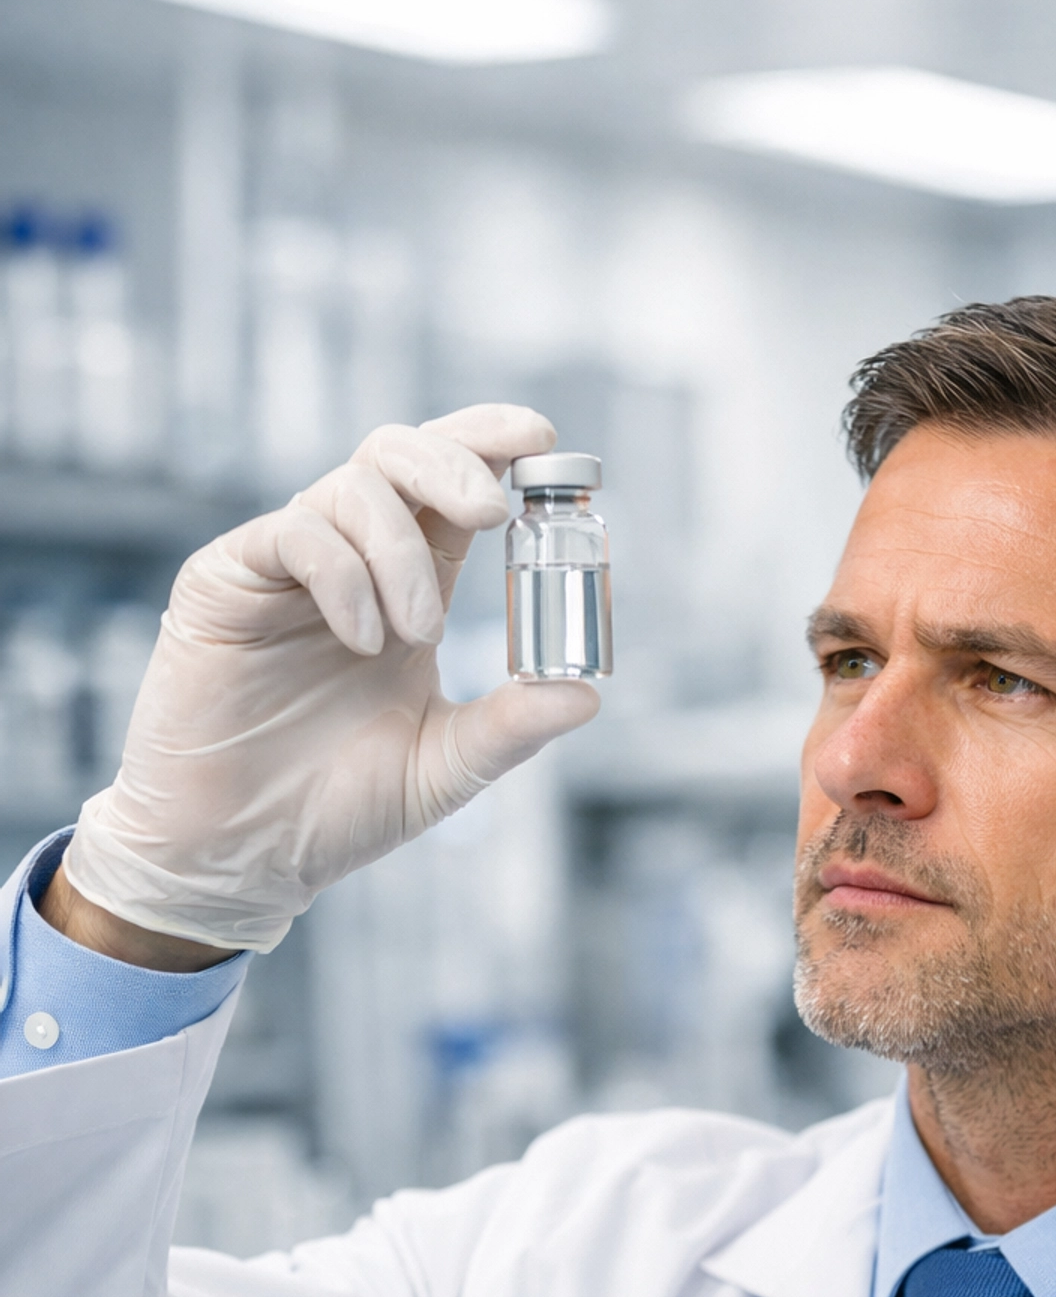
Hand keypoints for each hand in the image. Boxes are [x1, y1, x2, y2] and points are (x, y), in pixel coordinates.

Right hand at [61, 405, 598, 955]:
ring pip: (353, 487)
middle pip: (400, 456)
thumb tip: (587, 693)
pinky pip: (294, 534)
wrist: (243, 854)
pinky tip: (363, 639)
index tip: (542, 442)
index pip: (453, 490)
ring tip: (418, 634)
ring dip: (403, 551)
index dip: (493, 448)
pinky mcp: (226, 581)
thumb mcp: (445, 768)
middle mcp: (350, 563)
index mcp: (411, 590)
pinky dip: (344, 575)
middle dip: (455, 464)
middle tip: (492, 512)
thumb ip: (511, 728)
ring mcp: (286, 569)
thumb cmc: (339, 811)